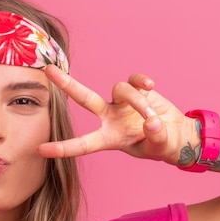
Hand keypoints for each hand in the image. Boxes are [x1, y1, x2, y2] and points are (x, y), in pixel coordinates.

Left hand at [38, 66, 196, 164]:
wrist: (179, 135)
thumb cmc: (162, 146)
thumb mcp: (161, 149)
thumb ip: (157, 138)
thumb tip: (152, 122)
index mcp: (109, 138)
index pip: (83, 144)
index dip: (63, 148)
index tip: (41, 149)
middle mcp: (110, 117)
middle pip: (85, 98)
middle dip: (67, 84)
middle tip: (48, 71)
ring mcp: (123, 102)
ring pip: (121, 90)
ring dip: (139, 102)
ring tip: (153, 118)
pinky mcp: (138, 89)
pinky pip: (134, 79)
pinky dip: (142, 81)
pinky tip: (151, 85)